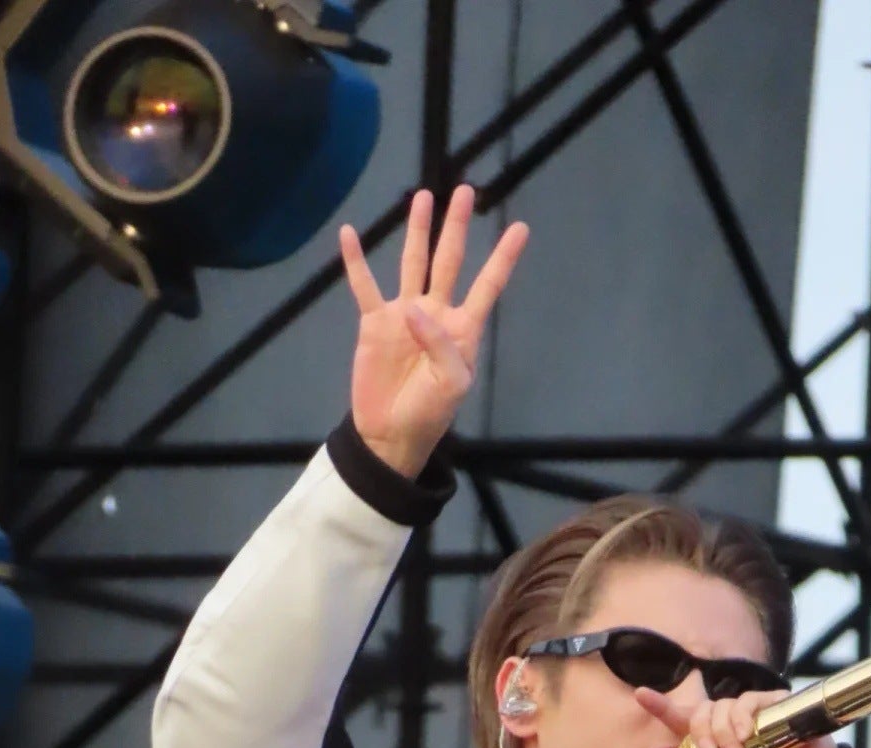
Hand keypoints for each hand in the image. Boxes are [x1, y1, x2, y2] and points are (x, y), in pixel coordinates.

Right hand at [339, 186, 527, 477]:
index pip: (487, 285)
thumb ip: (440, 345)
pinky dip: (356, 260)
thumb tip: (412, 309)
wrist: (390, 433)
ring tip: (423, 197)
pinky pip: (364, 285)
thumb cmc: (429, 414)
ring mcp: (404, 314)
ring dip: (417, 230)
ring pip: (413, 262)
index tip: (520, 227)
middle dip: (457, 226)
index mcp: (463, 329)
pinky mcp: (374, 322)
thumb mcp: (450, 386)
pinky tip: (349, 234)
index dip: (503, 258)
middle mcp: (436, 313)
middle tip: (466, 191)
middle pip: (449, 260)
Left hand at [634, 683, 836, 747]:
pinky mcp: (773, 706)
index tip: (640, 694)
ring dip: (723, 730)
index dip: (661, 706)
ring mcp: (752, 716)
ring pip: (721, 705)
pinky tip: (747, 735)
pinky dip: (741, 716)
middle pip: (700, 711)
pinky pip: (747, 698)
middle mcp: (730, 728)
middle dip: (699, 731)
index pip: (683, 723)